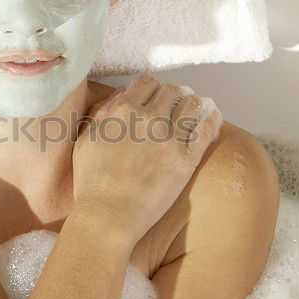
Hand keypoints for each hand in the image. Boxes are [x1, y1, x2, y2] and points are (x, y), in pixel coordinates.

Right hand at [72, 75, 222, 242]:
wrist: (107, 216)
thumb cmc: (92, 183)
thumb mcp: (86, 141)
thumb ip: (102, 114)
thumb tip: (120, 96)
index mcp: (121, 111)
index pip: (146, 82)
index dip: (152, 89)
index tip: (155, 98)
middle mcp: (147, 118)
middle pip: (171, 90)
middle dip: (173, 96)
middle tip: (175, 107)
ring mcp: (168, 137)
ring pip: (192, 103)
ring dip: (194, 105)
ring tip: (195, 112)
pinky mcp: (186, 158)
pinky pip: (207, 127)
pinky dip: (212, 118)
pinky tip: (212, 118)